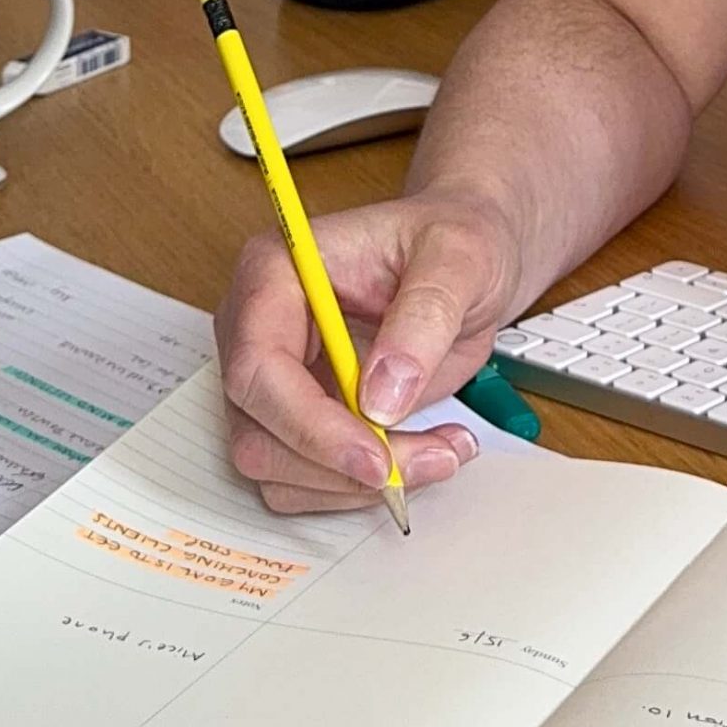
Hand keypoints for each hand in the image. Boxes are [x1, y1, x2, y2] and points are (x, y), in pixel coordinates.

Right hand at [215, 190, 527, 512]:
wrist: (469, 258)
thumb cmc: (455, 240)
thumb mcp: (460, 258)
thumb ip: (424, 319)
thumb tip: (381, 400)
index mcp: (275, 273)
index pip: (257, 369)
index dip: (309, 426)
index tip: (376, 458)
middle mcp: (258, 330)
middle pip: (260, 432)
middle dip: (344, 465)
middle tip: (434, 458)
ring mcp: (275, 379)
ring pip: (280, 469)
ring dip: (358, 485)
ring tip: (443, 451)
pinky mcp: (300, 416)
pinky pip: (309, 479)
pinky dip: (362, 486)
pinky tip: (425, 451)